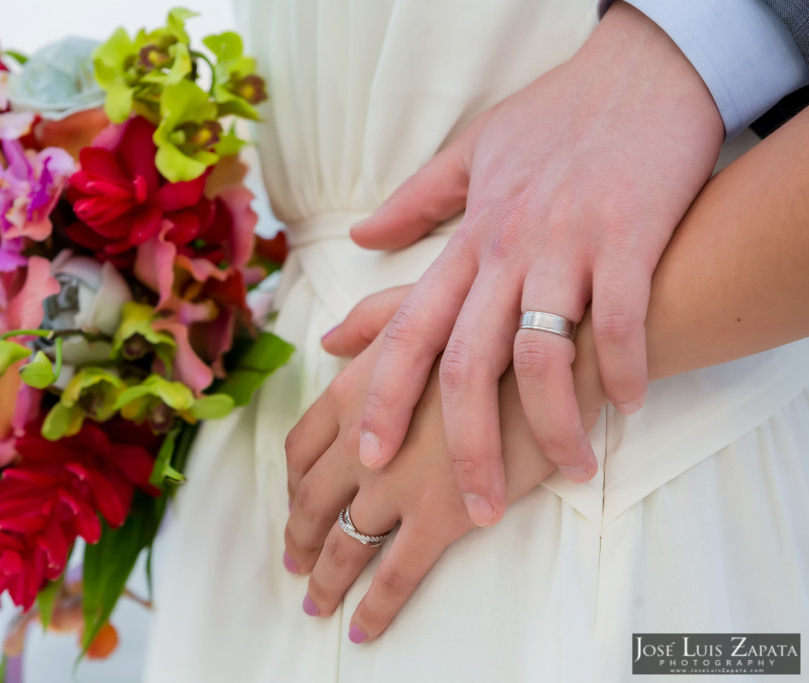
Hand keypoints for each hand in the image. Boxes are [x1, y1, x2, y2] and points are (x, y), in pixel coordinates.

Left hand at [285, 286, 604, 641]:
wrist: (567, 347)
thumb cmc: (504, 320)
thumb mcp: (426, 302)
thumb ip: (372, 322)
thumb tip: (327, 339)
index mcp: (358, 386)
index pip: (302, 444)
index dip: (292, 480)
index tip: (293, 501)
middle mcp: (364, 436)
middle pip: (312, 498)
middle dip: (298, 537)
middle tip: (294, 564)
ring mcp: (398, 479)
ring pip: (343, 541)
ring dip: (325, 579)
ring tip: (317, 603)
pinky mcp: (441, 516)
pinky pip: (395, 574)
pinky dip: (374, 605)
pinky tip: (365, 626)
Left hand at [349, 2, 722, 526]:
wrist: (642, 71)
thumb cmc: (557, 117)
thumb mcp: (472, 154)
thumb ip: (415, 203)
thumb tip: (361, 237)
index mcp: (468, 242)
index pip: (409, 331)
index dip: (383, 398)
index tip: (370, 457)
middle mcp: (506, 250)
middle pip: (468, 364)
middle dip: (465, 445)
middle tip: (472, 509)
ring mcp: (568, 244)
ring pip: (544, 353)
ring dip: (556, 423)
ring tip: (569, 468)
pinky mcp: (631, 236)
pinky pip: (624, 316)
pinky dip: (627, 365)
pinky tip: (630, 400)